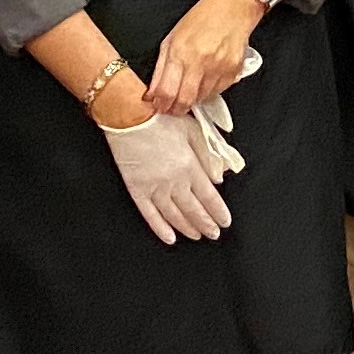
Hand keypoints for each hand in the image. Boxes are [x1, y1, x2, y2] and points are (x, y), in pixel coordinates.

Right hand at [102, 112, 230, 243]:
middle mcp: (174, 182)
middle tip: (214, 234)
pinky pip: (150, 215)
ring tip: (196, 236)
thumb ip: (208, 155)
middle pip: (194, 210)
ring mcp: (154, 188)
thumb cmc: (160, 118)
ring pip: (174, 216)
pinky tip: (169, 237)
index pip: (209, 197)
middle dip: (206, 224)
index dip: (218, 212)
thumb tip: (219, 177)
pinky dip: (160, 228)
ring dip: (187, 228)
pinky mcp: (137, 189)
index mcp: (189, 166)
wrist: (129, 116)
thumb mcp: (192, 130)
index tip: (224, 221)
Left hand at [147, 0, 261, 116]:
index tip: (158, 106)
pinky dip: (208, 91)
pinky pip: (217, 92)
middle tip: (172, 108)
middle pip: (184, 101)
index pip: (166, 91)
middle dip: (175, 109)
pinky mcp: (233, 71)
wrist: (234, 6)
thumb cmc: (202, 18)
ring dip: (192, 100)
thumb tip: (152, 93)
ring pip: (200, 99)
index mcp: (180, 52)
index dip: (160, 104)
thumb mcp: (173, 37)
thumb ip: (161, 67)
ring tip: (189, 89)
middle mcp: (199, 62)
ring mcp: (218, 68)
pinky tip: (205, 80)